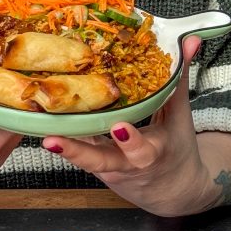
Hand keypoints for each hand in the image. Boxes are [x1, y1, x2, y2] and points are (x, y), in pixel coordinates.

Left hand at [41, 36, 214, 215]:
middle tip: (54, 140)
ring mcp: (107, 169)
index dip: (130, 141)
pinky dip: (64, 139)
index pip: (142, 150)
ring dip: (63, 147)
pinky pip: (79, 152)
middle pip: (100, 162)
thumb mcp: (180, 115)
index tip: (119, 126)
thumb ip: (179, 78)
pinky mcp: (94, 168)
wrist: (172, 190)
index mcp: (153, 154)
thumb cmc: (176, 149)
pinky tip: (43, 124)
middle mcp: (126, 165)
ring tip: (41, 133)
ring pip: (83, 160)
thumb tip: (189, 41)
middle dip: (78, 153)